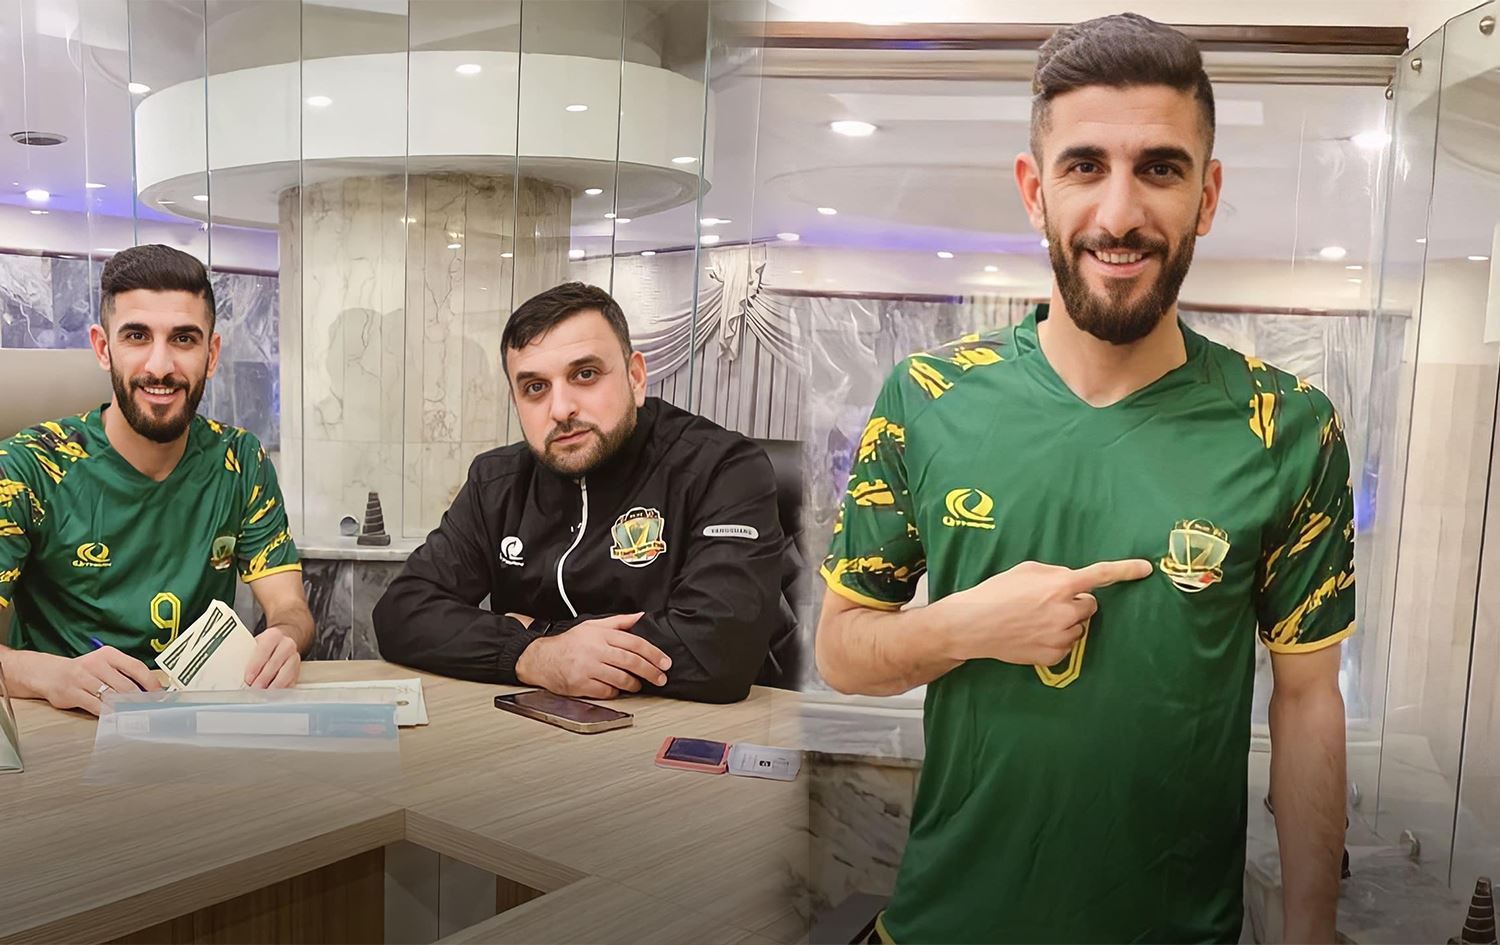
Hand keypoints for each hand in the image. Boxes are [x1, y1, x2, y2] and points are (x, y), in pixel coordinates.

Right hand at [24, 645, 160, 715]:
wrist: (50, 673)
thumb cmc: (84, 671)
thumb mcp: (104, 665)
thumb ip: (124, 674)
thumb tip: (150, 690)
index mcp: (108, 654)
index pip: (136, 667)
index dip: (151, 683)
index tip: (160, 695)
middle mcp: (96, 664)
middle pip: (126, 685)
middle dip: (141, 700)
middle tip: (151, 710)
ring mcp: (83, 678)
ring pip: (112, 697)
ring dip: (127, 708)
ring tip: (138, 716)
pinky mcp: (72, 693)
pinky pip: (96, 706)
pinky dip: (109, 714)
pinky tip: (118, 718)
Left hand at [244, 626, 300, 688]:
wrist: (281, 644)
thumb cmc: (264, 648)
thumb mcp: (254, 645)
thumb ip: (247, 656)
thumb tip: (235, 673)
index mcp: (273, 636)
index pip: (263, 650)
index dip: (255, 666)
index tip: (248, 678)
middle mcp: (286, 644)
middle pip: (275, 663)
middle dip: (264, 678)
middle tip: (254, 688)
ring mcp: (294, 657)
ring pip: (286, 673)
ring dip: (274, 685)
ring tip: (264, 693)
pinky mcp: (298, 669)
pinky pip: (292, 680)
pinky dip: (282, 688)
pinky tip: (274, 693)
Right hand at [515, 613, 671, 698]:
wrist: (541, 659)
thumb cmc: (569, 643)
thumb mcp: (592, 626)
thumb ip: (618, 621)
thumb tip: (640, 617)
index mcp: (601, 635)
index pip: (634, 643)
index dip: (653, 653)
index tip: (664, 662)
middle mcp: (595, 650)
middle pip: (631, 661)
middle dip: (650, 671)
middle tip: (660, 678)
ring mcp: (588, 668)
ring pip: (620, 678)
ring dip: (634, 684)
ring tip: (638, 685)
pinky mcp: (581, 684)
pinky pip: (606, 691)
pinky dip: (615, 692)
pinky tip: (617, 689)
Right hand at [933, 559, 1153, 665]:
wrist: (973, 625)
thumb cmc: (996, 592)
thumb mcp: (1026, 570)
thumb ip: (1056, 573)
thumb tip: (1073, 581)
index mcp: (1060, 585)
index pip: (1101, 575)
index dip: (1126, 570)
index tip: (1146, 569)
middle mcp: (1066, 611)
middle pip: (1090, 605)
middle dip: (1075, 602)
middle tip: (1048, 603)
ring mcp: (1061, 636)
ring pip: (1080, 626)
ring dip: (1066, 622)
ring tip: (1036, 620)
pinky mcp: (1055, 655)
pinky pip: (1069, 644)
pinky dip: (1057, 639)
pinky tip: (1034, 634)